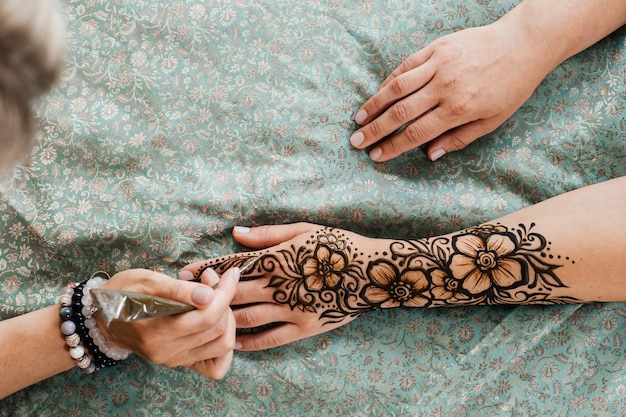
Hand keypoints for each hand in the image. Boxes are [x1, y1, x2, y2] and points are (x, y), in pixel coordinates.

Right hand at [97, 268, 238, 378]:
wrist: (103, 317)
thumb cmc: (123, 292)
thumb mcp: (145, 280)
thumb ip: (178, 289)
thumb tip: (208, 295)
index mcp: (156, 330)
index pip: (208, 315)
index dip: (225, 292)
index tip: (230, 274)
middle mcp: (167, 351)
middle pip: (218, 329)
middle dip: (225, 300)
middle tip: (214, 280)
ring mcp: (174, 360)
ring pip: (222, 345)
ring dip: (227, 319)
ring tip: (215, 298)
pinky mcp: (180, 362)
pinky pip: (215, 365)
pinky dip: (224, 345)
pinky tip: (217, 325)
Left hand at [181, 223, 385, 350]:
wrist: (373, 272)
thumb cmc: (338, 246)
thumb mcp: (304, 231)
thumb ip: (267, 234)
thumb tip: (236, 233)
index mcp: (277, 258)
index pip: (232, 265)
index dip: (206, 269)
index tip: (185, 273)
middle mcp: (279, 285)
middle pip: (233, 293)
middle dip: (207, 294)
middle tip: (186, 299)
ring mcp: (291, 309)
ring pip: (247, 318)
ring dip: (224, 319)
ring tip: (206, 321)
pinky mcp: (304, 327)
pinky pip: (270, 339)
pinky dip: (250, 342)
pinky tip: (235, 343)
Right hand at [350, 21, 551, 161]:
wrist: (523, 44)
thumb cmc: (511, 86)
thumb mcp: (493, 120)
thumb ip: (459, 138)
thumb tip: (430, 155)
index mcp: (459, 110)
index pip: (416, 133)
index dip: (392, 147)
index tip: (375, 156)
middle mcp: (445, 87)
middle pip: (400, 113)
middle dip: (375, 130)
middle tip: (356, 142)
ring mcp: (439, 65)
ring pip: (397, 88)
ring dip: (375, 104)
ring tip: (359, 118)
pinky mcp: (436, 47)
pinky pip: (406, 66)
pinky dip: (389, 80)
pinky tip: (378, 93)